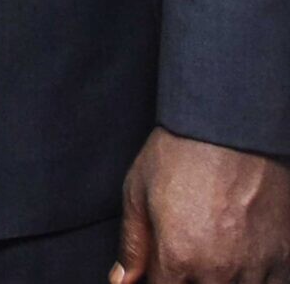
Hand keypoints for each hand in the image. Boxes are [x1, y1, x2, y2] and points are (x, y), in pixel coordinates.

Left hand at [110, 129, 289, 282]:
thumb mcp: (138, 194)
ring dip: (226, 281)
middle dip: (190, 280)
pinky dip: (260, 278)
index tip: (161, 269)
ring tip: (214, 258)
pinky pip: (276, 283)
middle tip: (188, 257)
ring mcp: (257, 264)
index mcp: (178, 257)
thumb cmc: (179, 154)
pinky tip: (245, 261)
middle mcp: (219, 270)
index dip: (159, 281)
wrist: (230, 127)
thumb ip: (133, 245)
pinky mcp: (286, 253)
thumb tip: (122, 280)